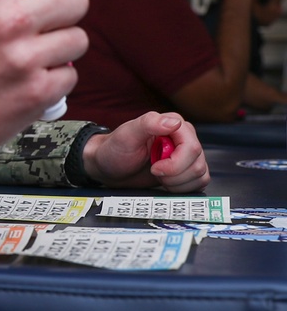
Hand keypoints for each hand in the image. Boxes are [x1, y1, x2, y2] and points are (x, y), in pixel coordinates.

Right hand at [0, 0, 88, 192]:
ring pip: (78, 39)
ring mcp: (25, 58)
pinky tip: (28, 83)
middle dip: (68, 14)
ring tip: (34, 59)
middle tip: (49, 27)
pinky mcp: (38, 91)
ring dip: (61, 51)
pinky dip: (54, 81)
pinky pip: (70, 75)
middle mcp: (10, 20)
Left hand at [81, 112, 209, 192]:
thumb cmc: (115, 149)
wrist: (109, 167)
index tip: (155, 168)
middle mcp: (184, 138)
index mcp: (174, 125)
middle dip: (174, 175)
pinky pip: (200, 183)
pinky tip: (166, 182)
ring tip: (157, 175)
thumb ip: (149, 123)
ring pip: (201, 175)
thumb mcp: (127, 134)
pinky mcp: (187, 170)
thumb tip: (174, 122)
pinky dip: (182, 188)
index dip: (175, 163)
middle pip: (198, 163)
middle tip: (153, 171)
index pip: (191, 147)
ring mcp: (187, 155)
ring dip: (178, 183)